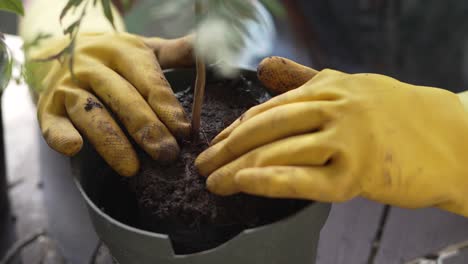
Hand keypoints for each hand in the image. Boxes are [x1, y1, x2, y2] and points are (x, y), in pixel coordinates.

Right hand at [30, 33, 192, 175]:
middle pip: (123, 98)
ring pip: (91, 113)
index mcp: (122, 51)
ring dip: (112, 141)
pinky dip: (60, 136)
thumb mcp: (144, 49)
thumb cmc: (113, 58)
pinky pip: (52, 123)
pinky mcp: (47, 107)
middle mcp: (93, 66)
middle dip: (147, 128)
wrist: (60, 50)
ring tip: (132, 168)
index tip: (184, 132)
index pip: (149, 81)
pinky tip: (74, 148)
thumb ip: (176, 52)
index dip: (167, 107)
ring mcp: (68, 87)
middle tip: (167, 154)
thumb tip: (209, 47)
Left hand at [196, 56, 467, 216]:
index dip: (235, 130)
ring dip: (237, 168)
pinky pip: (303, 178)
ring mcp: (345, 138)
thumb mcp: (348, 88)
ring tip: (215, 181)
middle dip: (226, 148)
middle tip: (203, 164)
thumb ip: (303, 79)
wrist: (450, 138)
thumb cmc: (395, 115)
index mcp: (327, 88)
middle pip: (264, 129)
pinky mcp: (357, 172)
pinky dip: (269, 180)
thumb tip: (263, 67)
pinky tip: (244, 183)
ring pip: (277, 153)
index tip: (216, 144)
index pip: (267, 109)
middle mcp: (333, 107)